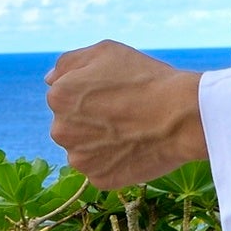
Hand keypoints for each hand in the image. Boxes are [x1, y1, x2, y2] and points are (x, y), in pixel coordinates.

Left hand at [47, 42, 204, 187]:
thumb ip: (69, 63)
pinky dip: (115, 161)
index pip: (65, 95)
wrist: (181, 116)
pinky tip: (134, 148)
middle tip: (124, 112)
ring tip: (130, 131)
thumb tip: (49, 79)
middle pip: (71, 124)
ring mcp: (80, 159)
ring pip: (85, 148)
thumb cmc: (145, 79)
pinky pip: (102, 168)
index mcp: (58, 97)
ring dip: (100, 142)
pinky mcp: (99, 179)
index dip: (92, 92)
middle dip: (91, 119)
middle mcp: (60, 130)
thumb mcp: (106, 51)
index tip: (115, 91)